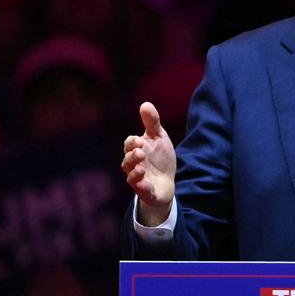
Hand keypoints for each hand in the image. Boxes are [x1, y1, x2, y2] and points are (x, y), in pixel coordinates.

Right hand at [122, 102, 176, 225]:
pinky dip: (143, 188)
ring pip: (131, 177)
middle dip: (132, 156)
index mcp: (136, 151)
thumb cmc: (159, 158)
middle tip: (141, 153)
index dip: (132, 142)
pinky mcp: (146, 192)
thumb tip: (145, 104)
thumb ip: (152, 123)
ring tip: (142, 168)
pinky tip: (146, 184)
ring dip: (135, 172)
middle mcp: (134, 165)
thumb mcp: (158, 138)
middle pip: (127, 161)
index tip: (140, 140)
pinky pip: (142, 191)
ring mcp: (139, 180)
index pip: (129, 145)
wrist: (166, 181)